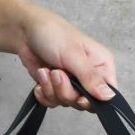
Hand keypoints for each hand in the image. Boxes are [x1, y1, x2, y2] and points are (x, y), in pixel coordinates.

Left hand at [0, 0, 116, 109]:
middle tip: (56, 73)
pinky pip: (53, 102)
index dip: (94, 100)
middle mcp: (90, 77)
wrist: (25, 32)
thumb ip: (90, 77)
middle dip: (66, 92)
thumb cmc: (53, 34)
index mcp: (101, 66)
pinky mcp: (57, 88)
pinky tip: (41, 77)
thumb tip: (109, 96)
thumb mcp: (73, 55)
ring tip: (46, 71)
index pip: (107, 94)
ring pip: (67, 103)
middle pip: (85, 103)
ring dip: (52, 89)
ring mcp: (73, 84)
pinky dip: (44, 93)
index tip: (79, 97)